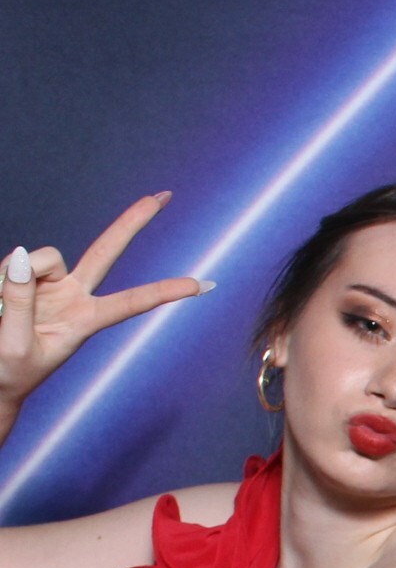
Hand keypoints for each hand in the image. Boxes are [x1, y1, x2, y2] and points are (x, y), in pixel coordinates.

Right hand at [1, 193, 210, 430]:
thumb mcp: (14, 344)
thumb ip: (18, 301)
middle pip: (106, 251)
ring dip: (16, 278)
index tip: (205, 284)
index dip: (166, 292)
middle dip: (132, 222)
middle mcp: (74, 296)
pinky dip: (1, 277)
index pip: (132, 302)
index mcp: (86, 320)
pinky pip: (13, 262)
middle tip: (164, 195)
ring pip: (42, 257)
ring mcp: (50, 285)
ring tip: (1, 313)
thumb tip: (20, 256)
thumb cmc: (8, 372)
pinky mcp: (25, 278)